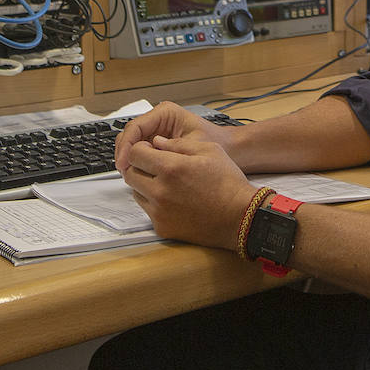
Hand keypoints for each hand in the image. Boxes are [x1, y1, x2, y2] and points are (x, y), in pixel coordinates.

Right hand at [114, 101, 231, 172]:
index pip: (135, 127)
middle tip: (123, 171)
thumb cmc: (218, 144)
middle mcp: (159, 120)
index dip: (127, 146)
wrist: (232, 150)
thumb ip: (169, 148)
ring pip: (133, 145)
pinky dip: (138, 164)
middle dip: (124, 153)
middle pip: (130, 135)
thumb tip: (144, 153)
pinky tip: (139, 176)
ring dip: (130, 159)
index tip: (125, 162)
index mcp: (166, 113)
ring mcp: (157, 132)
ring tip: (129, 175)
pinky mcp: (158, 144)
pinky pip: (142, 153)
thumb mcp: (193, 146)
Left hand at [120, 134, 254, 248]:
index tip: (149, 150)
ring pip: (136, 192)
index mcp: (171, 168)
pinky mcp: (162, 227)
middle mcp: (160, 191)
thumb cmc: (228, 183)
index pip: (135, 153)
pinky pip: (147, 210)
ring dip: (144, 184)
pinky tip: (172, 199)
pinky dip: (154, 203)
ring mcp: (159, 212)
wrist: (239, 217)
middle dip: (139, 166)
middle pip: (130, 173)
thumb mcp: (208, 150)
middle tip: (154, 165)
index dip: (141, 149)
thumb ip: (178, 144)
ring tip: (165, 182)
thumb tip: (157, 142)